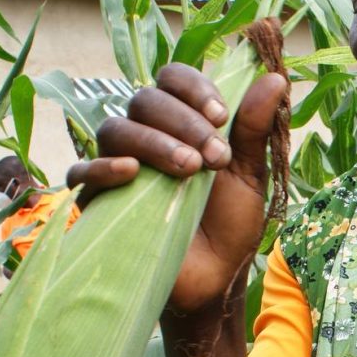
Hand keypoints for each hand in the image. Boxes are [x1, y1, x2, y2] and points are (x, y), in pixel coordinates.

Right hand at [67, 63, 285, 314]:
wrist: (215, 279)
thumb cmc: (230, 224)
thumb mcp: (249, 175)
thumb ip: (255, 128)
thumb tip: (275, 78)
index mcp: (181, 123)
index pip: (171, 79)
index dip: (193, 88)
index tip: (222, 116)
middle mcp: (145, 137)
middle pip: (145, 100)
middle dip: (184, 122)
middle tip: (214, 156)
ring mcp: (118, 167)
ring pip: (116, 130)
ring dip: (154, 141)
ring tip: (189, 169)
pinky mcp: (98, 200)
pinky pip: (81, 172)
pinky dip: (103, 166)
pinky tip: (131, 173)